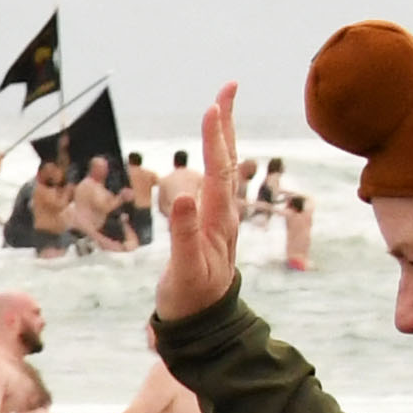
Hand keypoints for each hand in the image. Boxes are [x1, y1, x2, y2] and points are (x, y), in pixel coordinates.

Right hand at [155, 85, 244, 321]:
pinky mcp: (212, 226)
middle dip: (226, 124)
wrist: (205, 325)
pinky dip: (215, 159)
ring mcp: (220, 219)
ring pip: (224, 169)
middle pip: (227, 160)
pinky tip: (212, 154)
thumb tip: (184, 194)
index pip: (218, 169)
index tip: (214, 105)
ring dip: (222, 138)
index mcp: (217, 220)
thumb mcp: (185, 270)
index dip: (215, 137)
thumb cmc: (191, 300)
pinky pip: (216, 183)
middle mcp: (224, 214)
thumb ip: (185, 233)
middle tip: (227, 87)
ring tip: (219, 110)